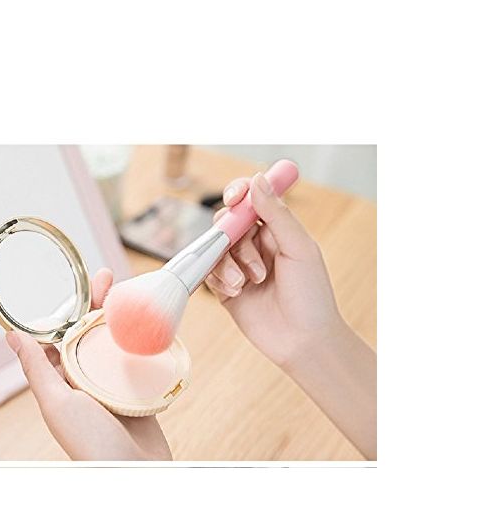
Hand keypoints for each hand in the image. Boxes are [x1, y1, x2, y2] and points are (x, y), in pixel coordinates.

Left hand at [6, 268, 171, 460]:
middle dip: (98, 304)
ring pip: (115, 342)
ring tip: (128, 291)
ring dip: (120, 316)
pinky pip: (137, 359)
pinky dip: (141, 339)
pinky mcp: (138, 390)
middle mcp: (85, 380)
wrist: (136, 474)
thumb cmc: (89, 444)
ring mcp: (113, 384)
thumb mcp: (56, 402)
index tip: (77, 285)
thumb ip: (37, 368)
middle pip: (90, 333)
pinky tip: (147, 321)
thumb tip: (10, 336)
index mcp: (61, 382)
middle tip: (107, 277)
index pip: (61, 336)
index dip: (68, 309)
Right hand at [205, 172, 341, 369]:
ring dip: (228, 265)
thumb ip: (276, 214)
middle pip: (227, 224)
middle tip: (255, 266)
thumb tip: (257, 179)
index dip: (239, 193)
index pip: (251, 200)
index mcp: (277, 230)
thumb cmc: (311, 296)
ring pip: (215, 249)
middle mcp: (256, 246)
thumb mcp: (298, 248)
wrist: (302, 341)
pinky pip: (208, 272)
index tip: (234, 197)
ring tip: (247, 284)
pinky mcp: (226, 289)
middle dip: (235, 240)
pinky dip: (218, 279)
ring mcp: (239, 267)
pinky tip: (236, 293)